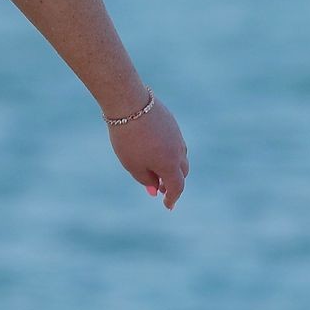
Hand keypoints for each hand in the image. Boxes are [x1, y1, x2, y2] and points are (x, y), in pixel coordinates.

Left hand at [106, 93, 188, 207]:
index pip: (177, 187)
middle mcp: (178, 151)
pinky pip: (174, 142)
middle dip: (173, 182)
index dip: (173, 198)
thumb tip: (155, 189)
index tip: (168, 206)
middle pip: (182, 172)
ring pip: (180, 156)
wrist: (130, 103)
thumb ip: (145, 179)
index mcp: (170, 165)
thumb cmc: (127, 139)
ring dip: (172, 166)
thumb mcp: (132, 164)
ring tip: (157, 169)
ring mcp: (177, 135)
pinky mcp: (172, 122)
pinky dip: (168, 151)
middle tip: (160, 188)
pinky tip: (155, 149)